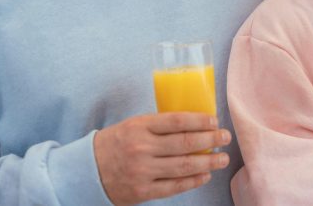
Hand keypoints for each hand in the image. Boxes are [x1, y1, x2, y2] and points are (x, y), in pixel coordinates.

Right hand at [94, 113, 231, 205]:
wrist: (86, 170)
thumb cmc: (117, 143)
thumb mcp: (134, 125)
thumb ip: (160, 125)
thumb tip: (196, 123)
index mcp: (140, 127)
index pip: (177, 121)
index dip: (200, 120)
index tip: (215, 121)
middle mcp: (142, 148)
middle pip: (185, 143)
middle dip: (210, 139)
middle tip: (226, 137)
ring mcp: (142, 171)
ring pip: (183, 166)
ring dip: (208, 162)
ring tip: (223, 158)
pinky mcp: (142, 190)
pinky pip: (174, 186)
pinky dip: (193, 181)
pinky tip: (205, 175)